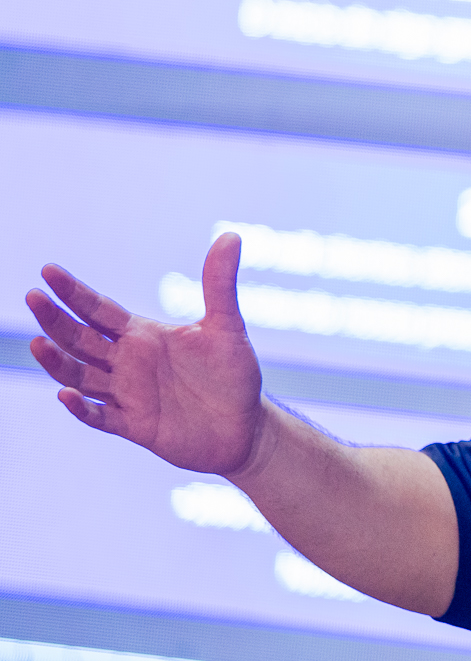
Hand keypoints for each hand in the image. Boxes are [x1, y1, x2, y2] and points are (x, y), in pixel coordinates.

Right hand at [26, 233, 268, 476]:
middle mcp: (128, 363)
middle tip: (33, 297)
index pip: (99, 310)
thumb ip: (220, 284)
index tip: (48, 271)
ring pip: (80, 376)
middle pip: (81, 339)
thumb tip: (231, 234)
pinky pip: (101, 417)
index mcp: (143, 335)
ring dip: (58, 362)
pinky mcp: (135, 425)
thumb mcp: (227, 326)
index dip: (74, 292)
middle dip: (56, 320)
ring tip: (38, 343)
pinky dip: (82, 407)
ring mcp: (127, 395)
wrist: (246, 426)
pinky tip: (67, 394)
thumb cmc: (234, 374)